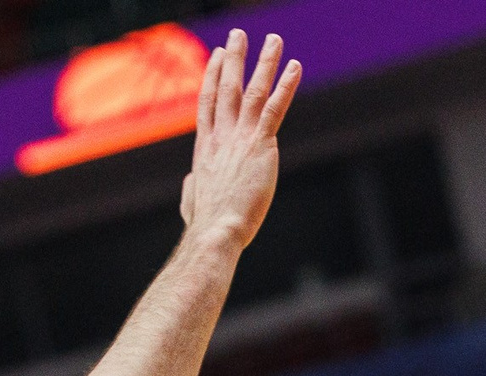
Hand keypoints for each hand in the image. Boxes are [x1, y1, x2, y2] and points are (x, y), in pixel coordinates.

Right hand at [179, 31, 299, 248]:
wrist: (216, 229)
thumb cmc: (206, 224)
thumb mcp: (192, 201)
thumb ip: (192, 188)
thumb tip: (190, 185)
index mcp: (206, 147)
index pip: (209, 102)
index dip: (213, 76)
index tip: (217, 55)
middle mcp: (221, 136)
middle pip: (227, 87)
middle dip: (234, 58)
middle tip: (239, 34)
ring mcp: (240, 137)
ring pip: (252, 90)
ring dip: (264, 62)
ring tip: (273, 39)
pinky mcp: (261, 145)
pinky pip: (275, 108)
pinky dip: (286, 86)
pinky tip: (295, 67)